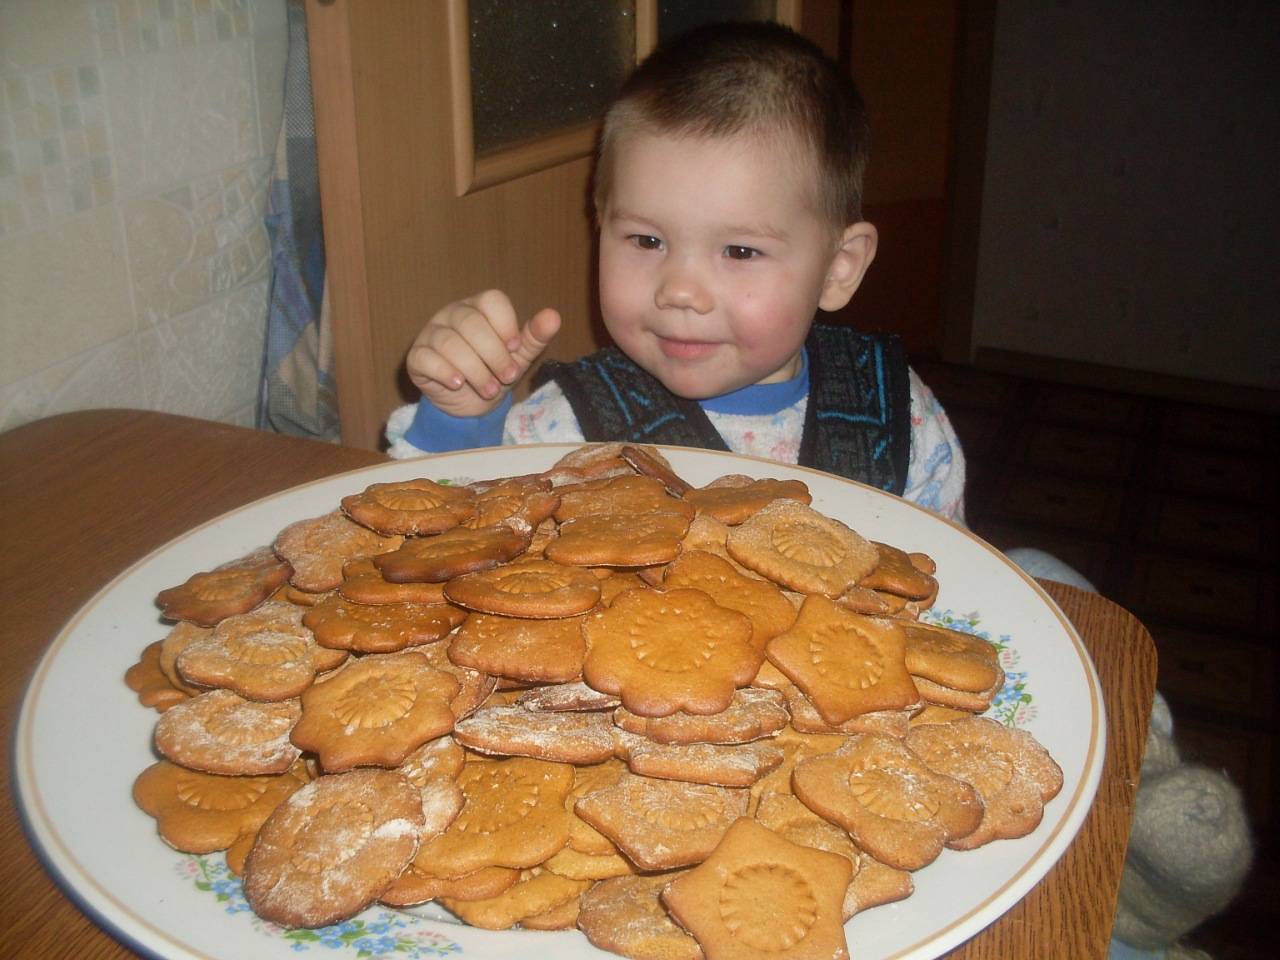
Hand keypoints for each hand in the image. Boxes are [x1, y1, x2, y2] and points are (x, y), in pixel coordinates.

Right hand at [406, 289, 561, 417]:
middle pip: (471, 323)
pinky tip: (458, 383)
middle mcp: (452, 314)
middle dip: (494, 355)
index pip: (491, 300)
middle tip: (507, 378)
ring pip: (449, 342)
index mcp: (479, 307)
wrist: (470, 403)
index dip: (506, 325)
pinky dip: (444, 371)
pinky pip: (426, 358)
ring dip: (475, 371)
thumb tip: (554, 316)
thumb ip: (535, 336)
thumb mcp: (518, 356)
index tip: (516, 348)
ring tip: (490, 390)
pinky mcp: (416, 356)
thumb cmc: (494, 371)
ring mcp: (431, 333)